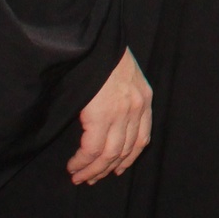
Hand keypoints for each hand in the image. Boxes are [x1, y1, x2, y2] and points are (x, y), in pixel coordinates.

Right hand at [68, 50, 151, 184]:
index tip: (116, 169)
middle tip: (91, 179)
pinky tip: (74, 166)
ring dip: (92, 170)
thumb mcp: (123, 76)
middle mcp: (137, 108)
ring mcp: (121, 112)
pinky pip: (92, 149)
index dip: (128, 158)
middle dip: (106, 168)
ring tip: (79, 177)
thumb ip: (123, 98)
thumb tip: (108, 122)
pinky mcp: (102, 115)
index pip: (142, 138)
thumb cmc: (102, 54)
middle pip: (125, 150)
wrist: (94, 39)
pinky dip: (82, 161)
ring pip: (109, 154)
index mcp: (144, 98)